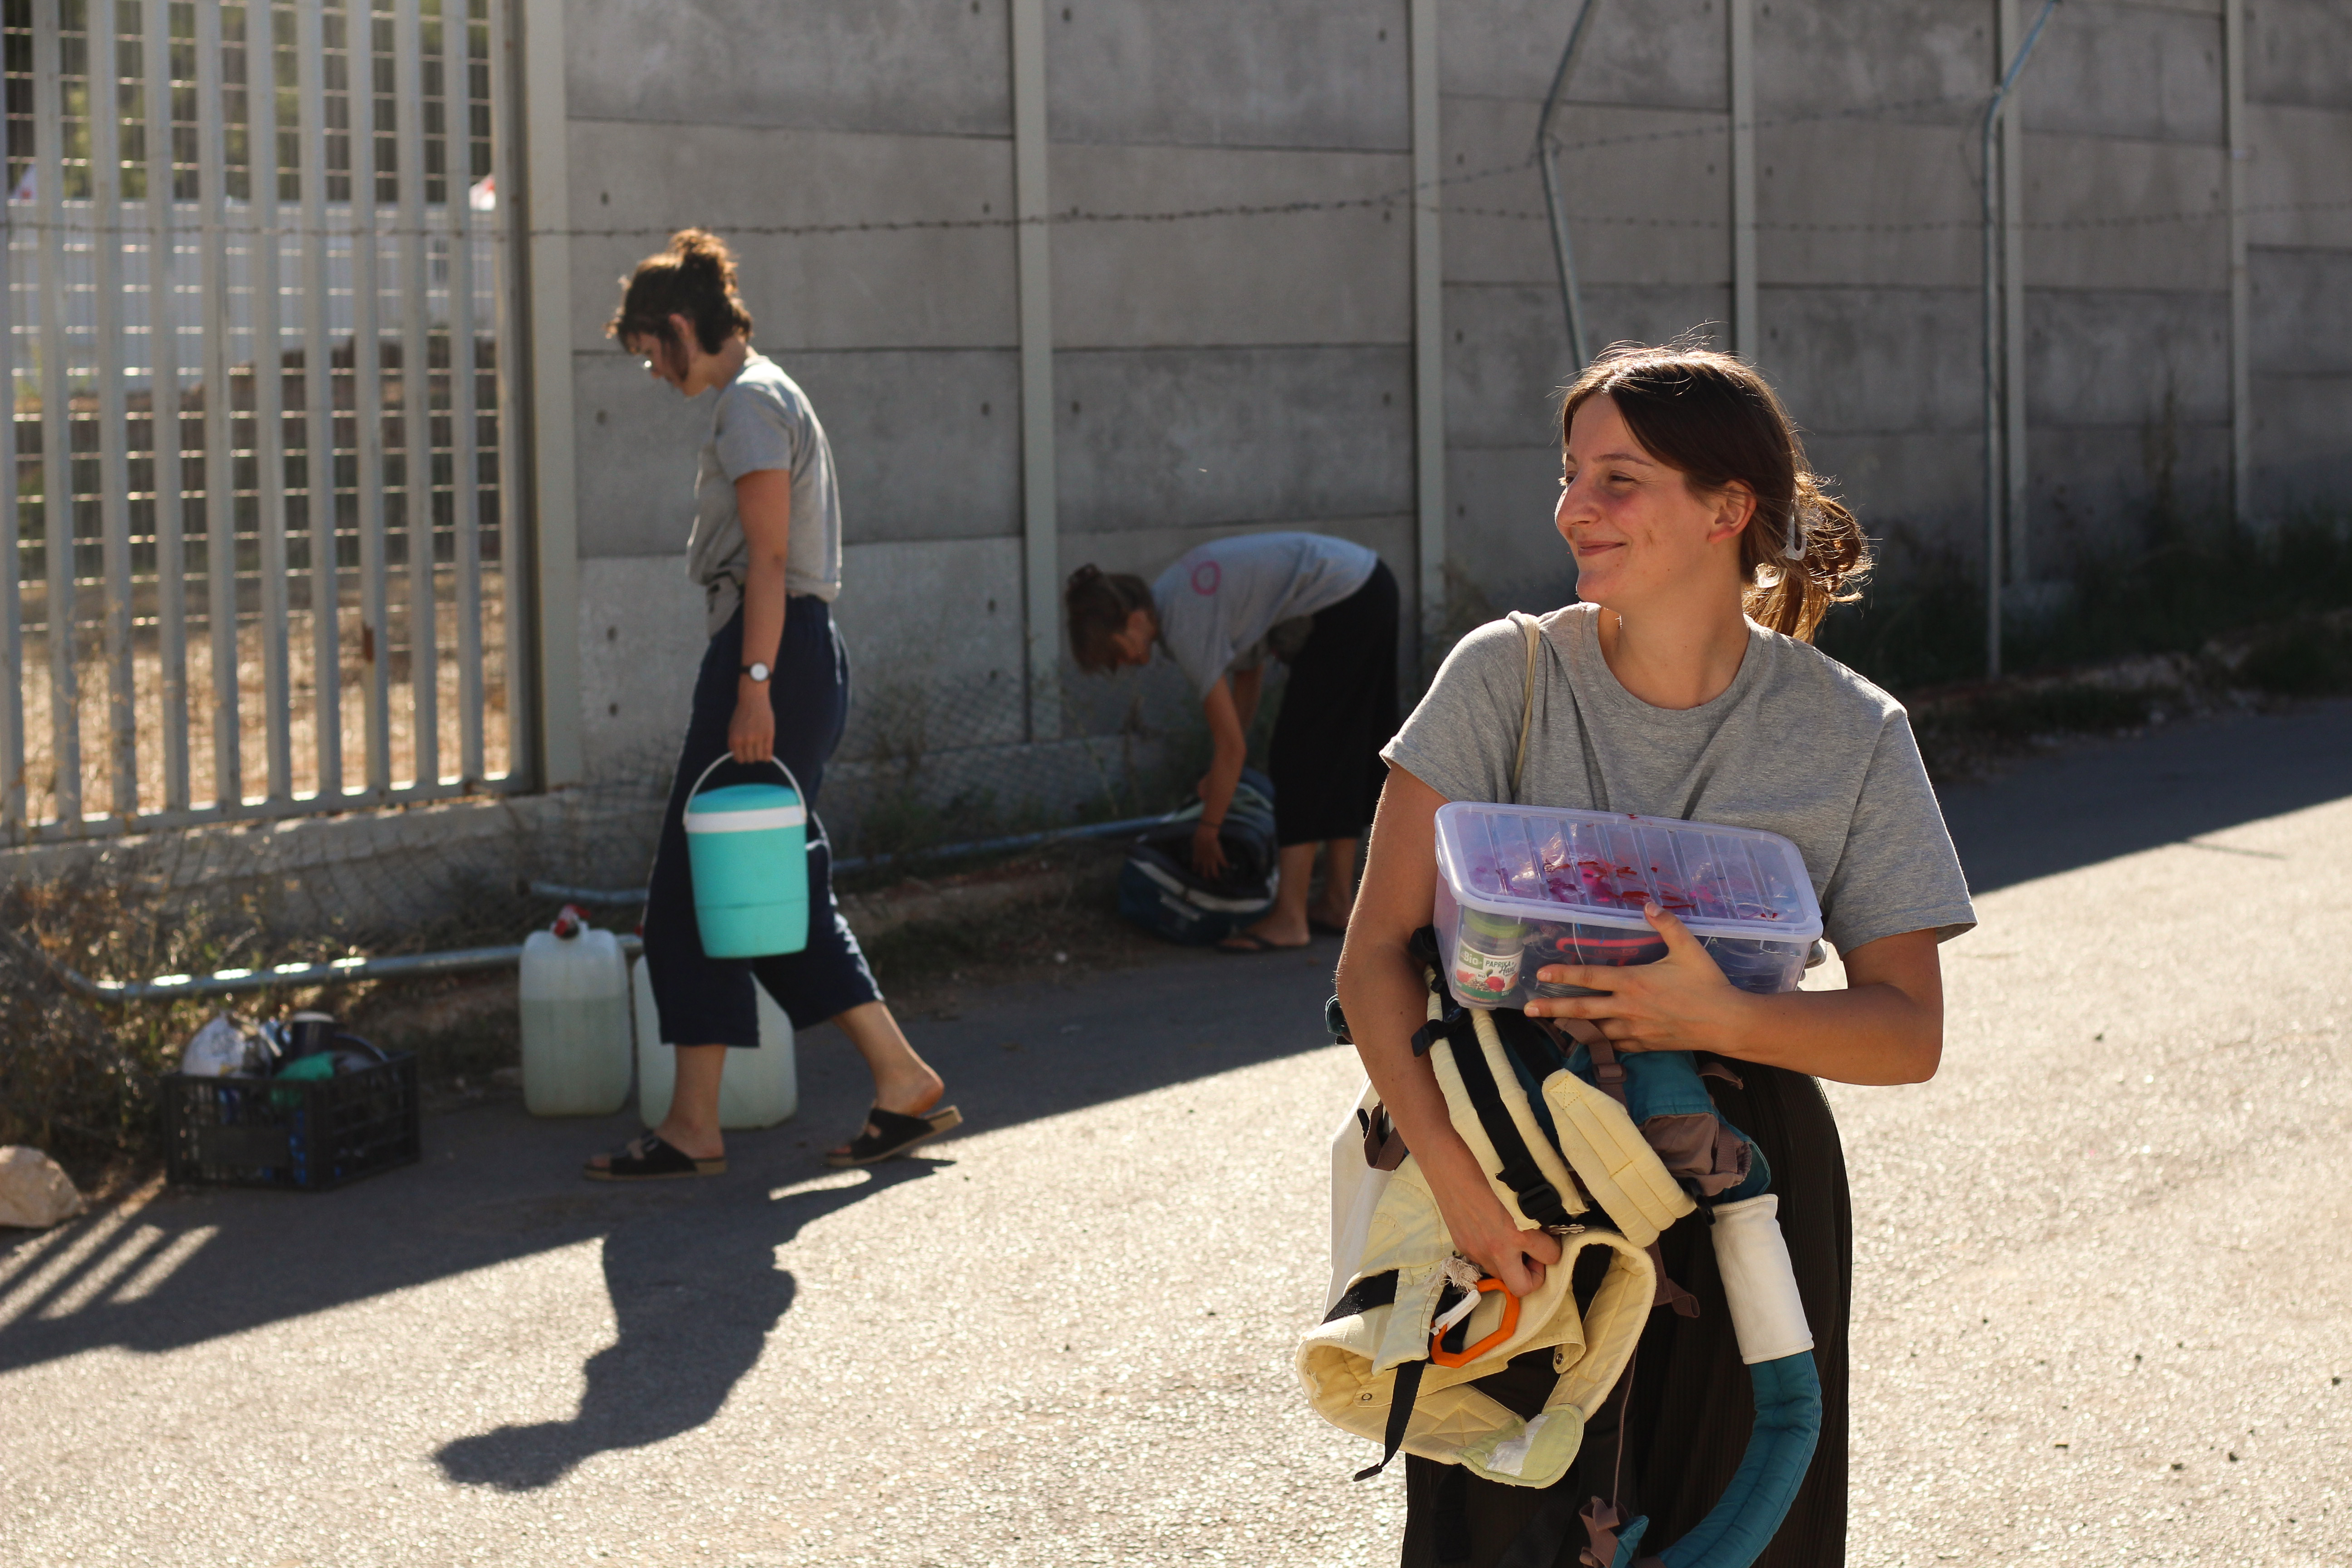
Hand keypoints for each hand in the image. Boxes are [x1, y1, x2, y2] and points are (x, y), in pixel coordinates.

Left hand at [728, 681, 775, 762]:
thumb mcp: (732, 728)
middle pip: (750, 760)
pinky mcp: (768, 735)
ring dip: (759, 757)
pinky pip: (768, 752)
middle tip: (753, 752)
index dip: (742, 759)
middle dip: (751, 758)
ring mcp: (758, 738)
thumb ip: (732, 743)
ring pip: (759, 757)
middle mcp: (746, 740)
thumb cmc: (741, 714)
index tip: (745, 756)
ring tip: (760, 752)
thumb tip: (736, 758)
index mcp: (735, 739)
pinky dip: (767, 757)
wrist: (753, 700)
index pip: (739, 759)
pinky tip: (767, 757)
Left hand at [1191, 819, 1228, 878]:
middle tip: (1209, 878)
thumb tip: (1194, 841)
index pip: (1196, 867)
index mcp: (1197, 858)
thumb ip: (1195, 844)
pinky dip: (1227, 865)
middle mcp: (1204, 862)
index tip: (1196, 871)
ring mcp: (1212, 861)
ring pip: (1215, 872)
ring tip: (1219, 878)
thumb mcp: (1194, 841)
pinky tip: (1230, 867)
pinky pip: (1224, 863)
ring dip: (1217, 875)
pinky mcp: (1219, 857)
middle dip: (1207, 877)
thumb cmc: (1198, 837)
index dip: (1196, 869)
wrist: (1205, 837)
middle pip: (1205, 874)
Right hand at [1424, 1154, 1561, 1296]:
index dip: (1553, 1248)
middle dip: (1533, 1275)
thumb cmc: (1485, 1171)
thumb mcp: (1519, 1194)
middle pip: (1523, 1287)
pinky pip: (1483, 1261)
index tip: (1547, 1238)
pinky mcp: (1462, 1247)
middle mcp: (1496, 1249)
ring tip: (1509, 1241)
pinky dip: (1492, 1254)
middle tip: (1532, 1254)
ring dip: (1510, 1264)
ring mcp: (1477, 1251)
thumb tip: (1544, 1229)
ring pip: (1501, 1274)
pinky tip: (1489, 1232)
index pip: (1551, 1257)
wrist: (1447, 1167)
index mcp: (1516, 1233)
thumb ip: (1533, 1216)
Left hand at [1524, 901, 1745, 1052]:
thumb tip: (1648, 904)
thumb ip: (1667, 925)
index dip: (1563, 974)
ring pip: (1595, 1030)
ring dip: (1573, 1026)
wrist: (1726, 1022)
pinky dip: (1601, 1041)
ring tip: (1553, 1023)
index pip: (1590, 976)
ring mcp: (1634, 1029)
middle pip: (1582, 1008)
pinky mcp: (1644, 1045)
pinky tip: (1592, 1039)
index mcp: (1633, 982)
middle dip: (1552, 1008)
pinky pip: (1616, 1044)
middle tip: (1529, 1009)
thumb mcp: (1688, 949)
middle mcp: (1627, 1007)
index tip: (1541, 974)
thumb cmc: (1708, 983)